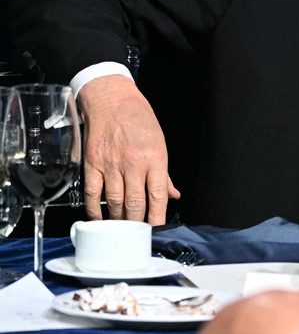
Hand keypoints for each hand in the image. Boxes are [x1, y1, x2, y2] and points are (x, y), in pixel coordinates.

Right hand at [76, 74, 179, 224]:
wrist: (111, 99)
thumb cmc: (138, 118)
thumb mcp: (159, 143)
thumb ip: (164, 173)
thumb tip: (172, 195)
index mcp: (154, 157)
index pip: (157, 195)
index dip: (156, 217)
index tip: (156, 229)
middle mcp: (133, 162)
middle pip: (135, 202)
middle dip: (137, 222)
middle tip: (137, 234)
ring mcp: (110, 164)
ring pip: (114, 201)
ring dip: (118, 219)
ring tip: (121, 230)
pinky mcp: (92, 163)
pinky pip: (92, 193)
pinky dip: (95, 209)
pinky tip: (99, 219)